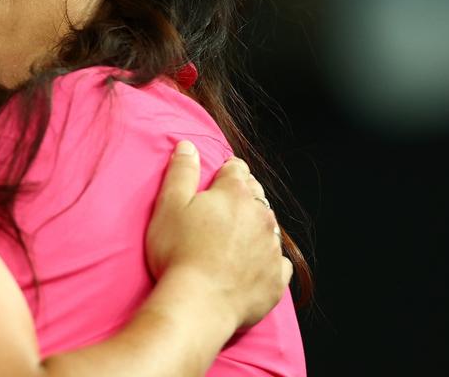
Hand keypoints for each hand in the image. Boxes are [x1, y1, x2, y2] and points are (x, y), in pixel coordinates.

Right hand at [145, 141, 290, 329]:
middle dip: (242, 197)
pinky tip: (252, 265)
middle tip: (220, 210)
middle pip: (256, 195)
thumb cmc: (178, 253)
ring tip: (233, 239)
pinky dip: (267, 260)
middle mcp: (262, 216)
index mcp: (235, 193)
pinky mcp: (277, 278)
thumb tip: (187, 146)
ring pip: (269, 227)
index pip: (236, 169)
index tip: (215, 181)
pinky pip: (279, 263)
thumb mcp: (169, 206)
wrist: (198, 303)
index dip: (224, 172)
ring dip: (255, 227)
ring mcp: (272, 248)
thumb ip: (181, 172)